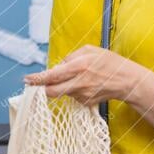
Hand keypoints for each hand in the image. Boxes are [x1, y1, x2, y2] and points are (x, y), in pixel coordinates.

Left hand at [23, 44, 142, 104]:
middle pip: (52, 92)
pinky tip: (83, 83)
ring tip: (75, 76)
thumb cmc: (109, 62)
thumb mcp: (89, 50)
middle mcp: (79, 83)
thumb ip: (71, 56)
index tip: (27, 80)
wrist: (127, 81)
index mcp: (78, 67)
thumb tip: (58, 66)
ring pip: (62, 92)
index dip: (37, 79)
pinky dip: (72, 89)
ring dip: (61, 85)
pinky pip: (72, 95)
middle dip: (41, 89)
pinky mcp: (86, 102)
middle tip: (34, 84)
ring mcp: (82, 95)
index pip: (52, 76)